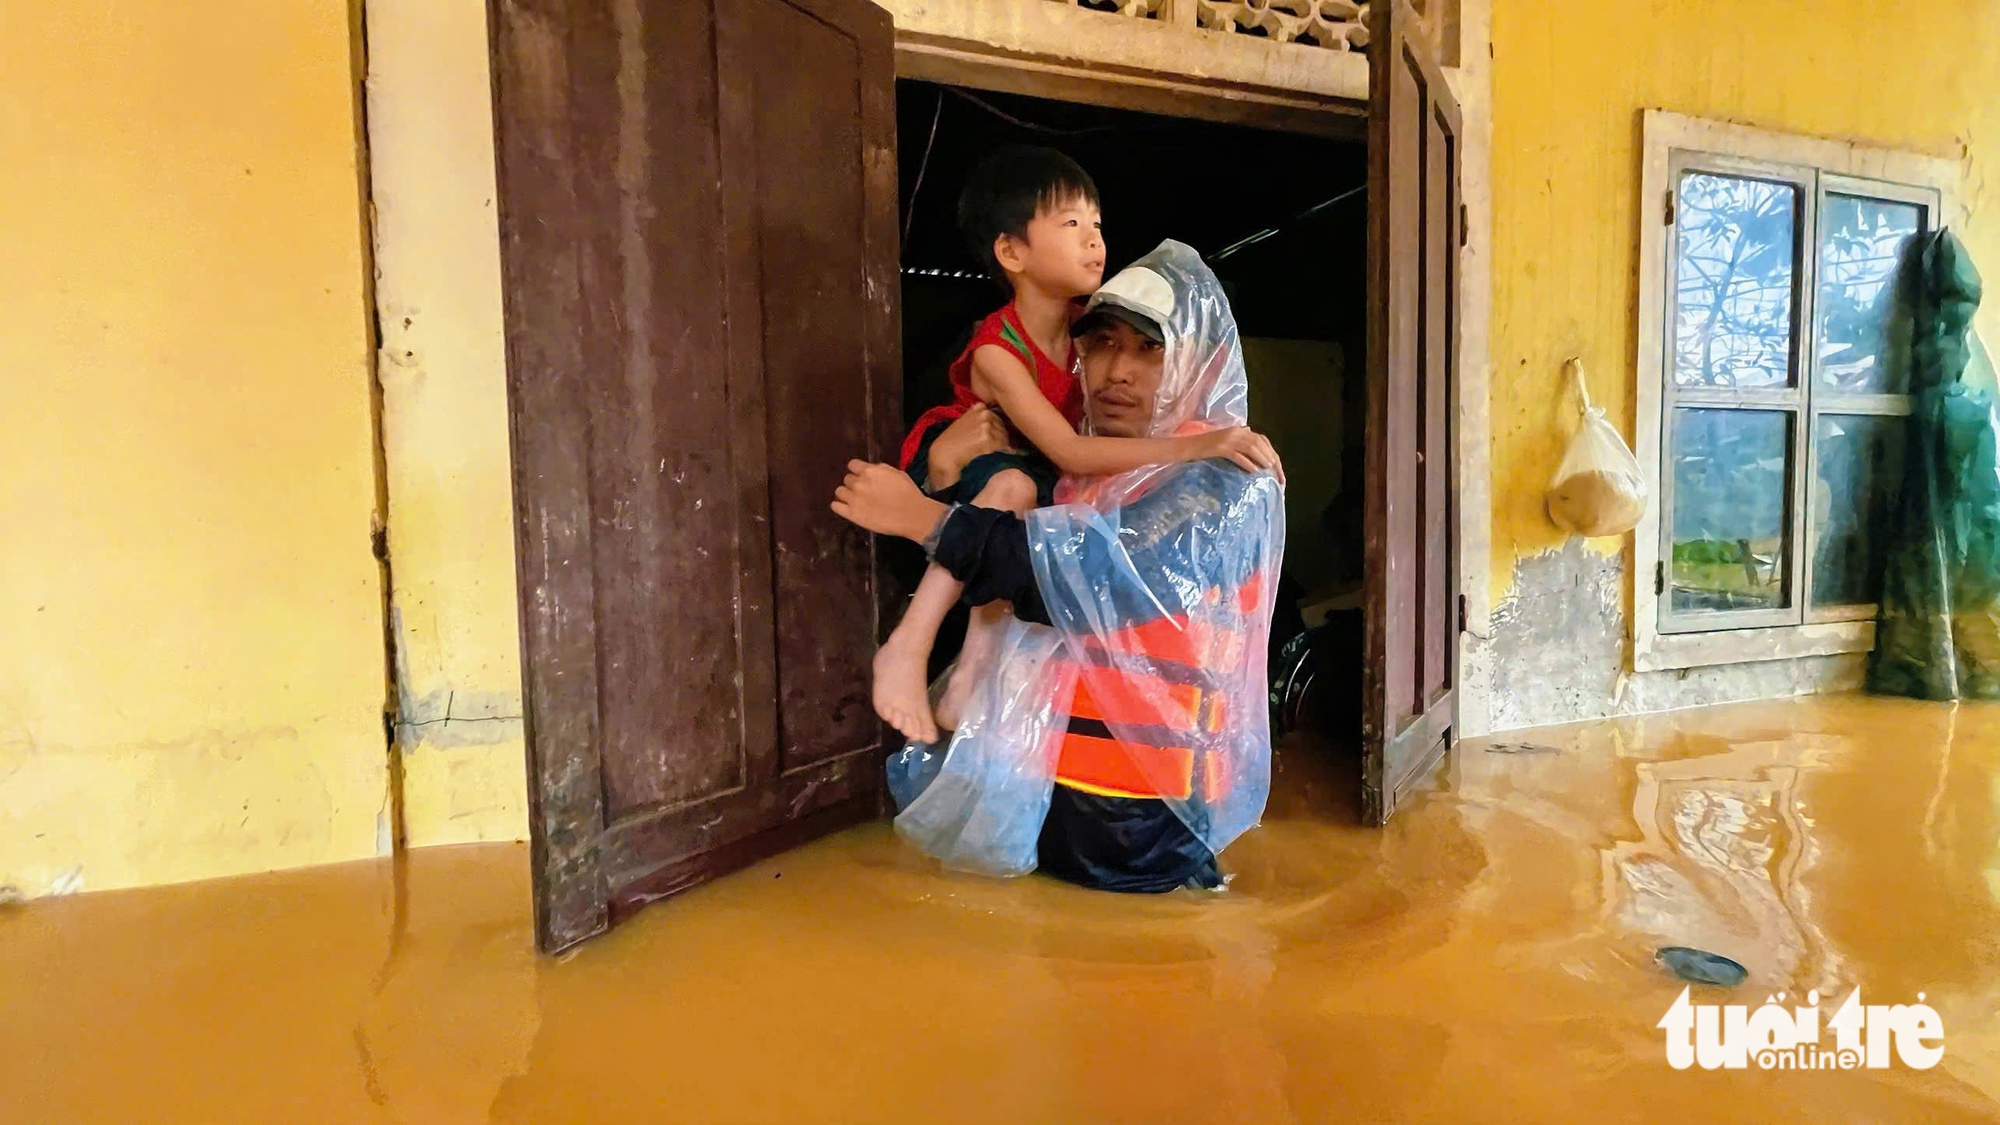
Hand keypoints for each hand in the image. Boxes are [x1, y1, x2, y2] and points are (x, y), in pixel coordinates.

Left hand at [833, 461, 950, 541]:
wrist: (912, 515)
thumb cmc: (908, 493)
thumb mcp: (897, 473)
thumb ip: (880, 469)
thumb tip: (871, 468)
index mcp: (869, 471)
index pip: (852, 465)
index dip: (857, 471)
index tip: (862, 477)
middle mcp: (858, 483)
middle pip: (847, 479)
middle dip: (854, 484)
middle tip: (864, 492)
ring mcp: (854, 499)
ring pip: (839, 491)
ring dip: (846, 494)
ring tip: (855, 501)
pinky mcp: (852, 514)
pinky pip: (835, 506)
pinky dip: (839, 506)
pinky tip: (846, 508)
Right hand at [925, 403, 1014, 490]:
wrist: (944, 455)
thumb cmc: (951, 442)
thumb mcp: (963, 422)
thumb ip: (976, 416)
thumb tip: (991, 416)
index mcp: (979, 408)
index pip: (998, 417)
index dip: (998, 429)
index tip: (996, 437)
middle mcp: (984, 413)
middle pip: (1003, 427)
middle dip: (1002, 438)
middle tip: (999, 449)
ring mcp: (986, 425)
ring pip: (1005, 437)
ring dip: (1004, 447)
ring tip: (999, 454)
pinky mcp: (988, 438)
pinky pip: (1004, 447)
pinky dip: (1004, 453)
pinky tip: (1000, 458)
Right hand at [1193, 427, 1285, 484]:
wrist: (1185, 446)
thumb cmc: (1205, 448)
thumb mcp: (1225, 443)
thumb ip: (1239, 443)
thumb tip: (1254, 447)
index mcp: (1239, 431)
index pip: (1262, 440)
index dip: (1272, 453)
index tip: (1278, 469)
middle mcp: (1236, 432)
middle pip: (1259, 443)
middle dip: (1271, 458)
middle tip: (1277, 474)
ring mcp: (1227, 439)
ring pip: (1250, 447)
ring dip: (1262, 459)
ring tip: (1268, 470)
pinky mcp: (1219, 447)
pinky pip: (1237, 454)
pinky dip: (1247, 462)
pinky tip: (1254, 471)